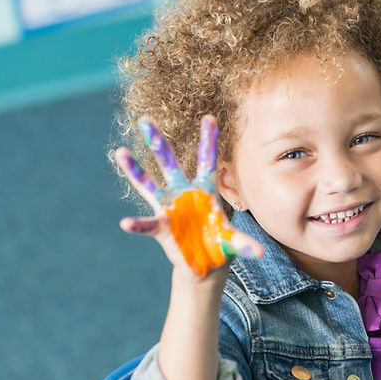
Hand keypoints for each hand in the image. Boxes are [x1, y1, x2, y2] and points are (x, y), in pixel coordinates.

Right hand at [114, 115, 262, 277]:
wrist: (206, 263)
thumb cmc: (220, 243)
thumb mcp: (232, 242)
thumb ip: (243, 244)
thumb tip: (259, 253)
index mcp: (205, 190)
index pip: (207, 160)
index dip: (208, 139)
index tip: (209, 116)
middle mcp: (184, 193)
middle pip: (168, 163)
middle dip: (158, 141)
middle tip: (145, 119)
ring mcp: (169, 208)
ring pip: (148, 184)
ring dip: (135, 169)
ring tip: (120, 152)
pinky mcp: (161, 228)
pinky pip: (147, 224)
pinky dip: (137, 224)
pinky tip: (127, 223)